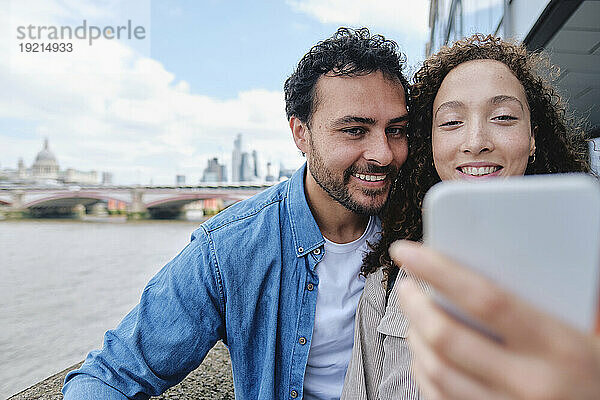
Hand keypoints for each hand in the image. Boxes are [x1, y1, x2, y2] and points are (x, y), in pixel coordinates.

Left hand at [390, 240, 599, 399]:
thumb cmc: (589, 368)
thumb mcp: (576, 330)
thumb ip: (532, 302)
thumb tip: (471, 265)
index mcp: (560, 347)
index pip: (485, 299)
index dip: (438, 270)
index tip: (407, 252)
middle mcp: (533, 385)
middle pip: (448, 337)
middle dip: (414, 305)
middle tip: (405, 286)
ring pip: (437, 371)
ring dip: (414, 337)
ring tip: (412, 317)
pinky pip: (440, 399)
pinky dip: (423, 372)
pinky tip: (423, 354)